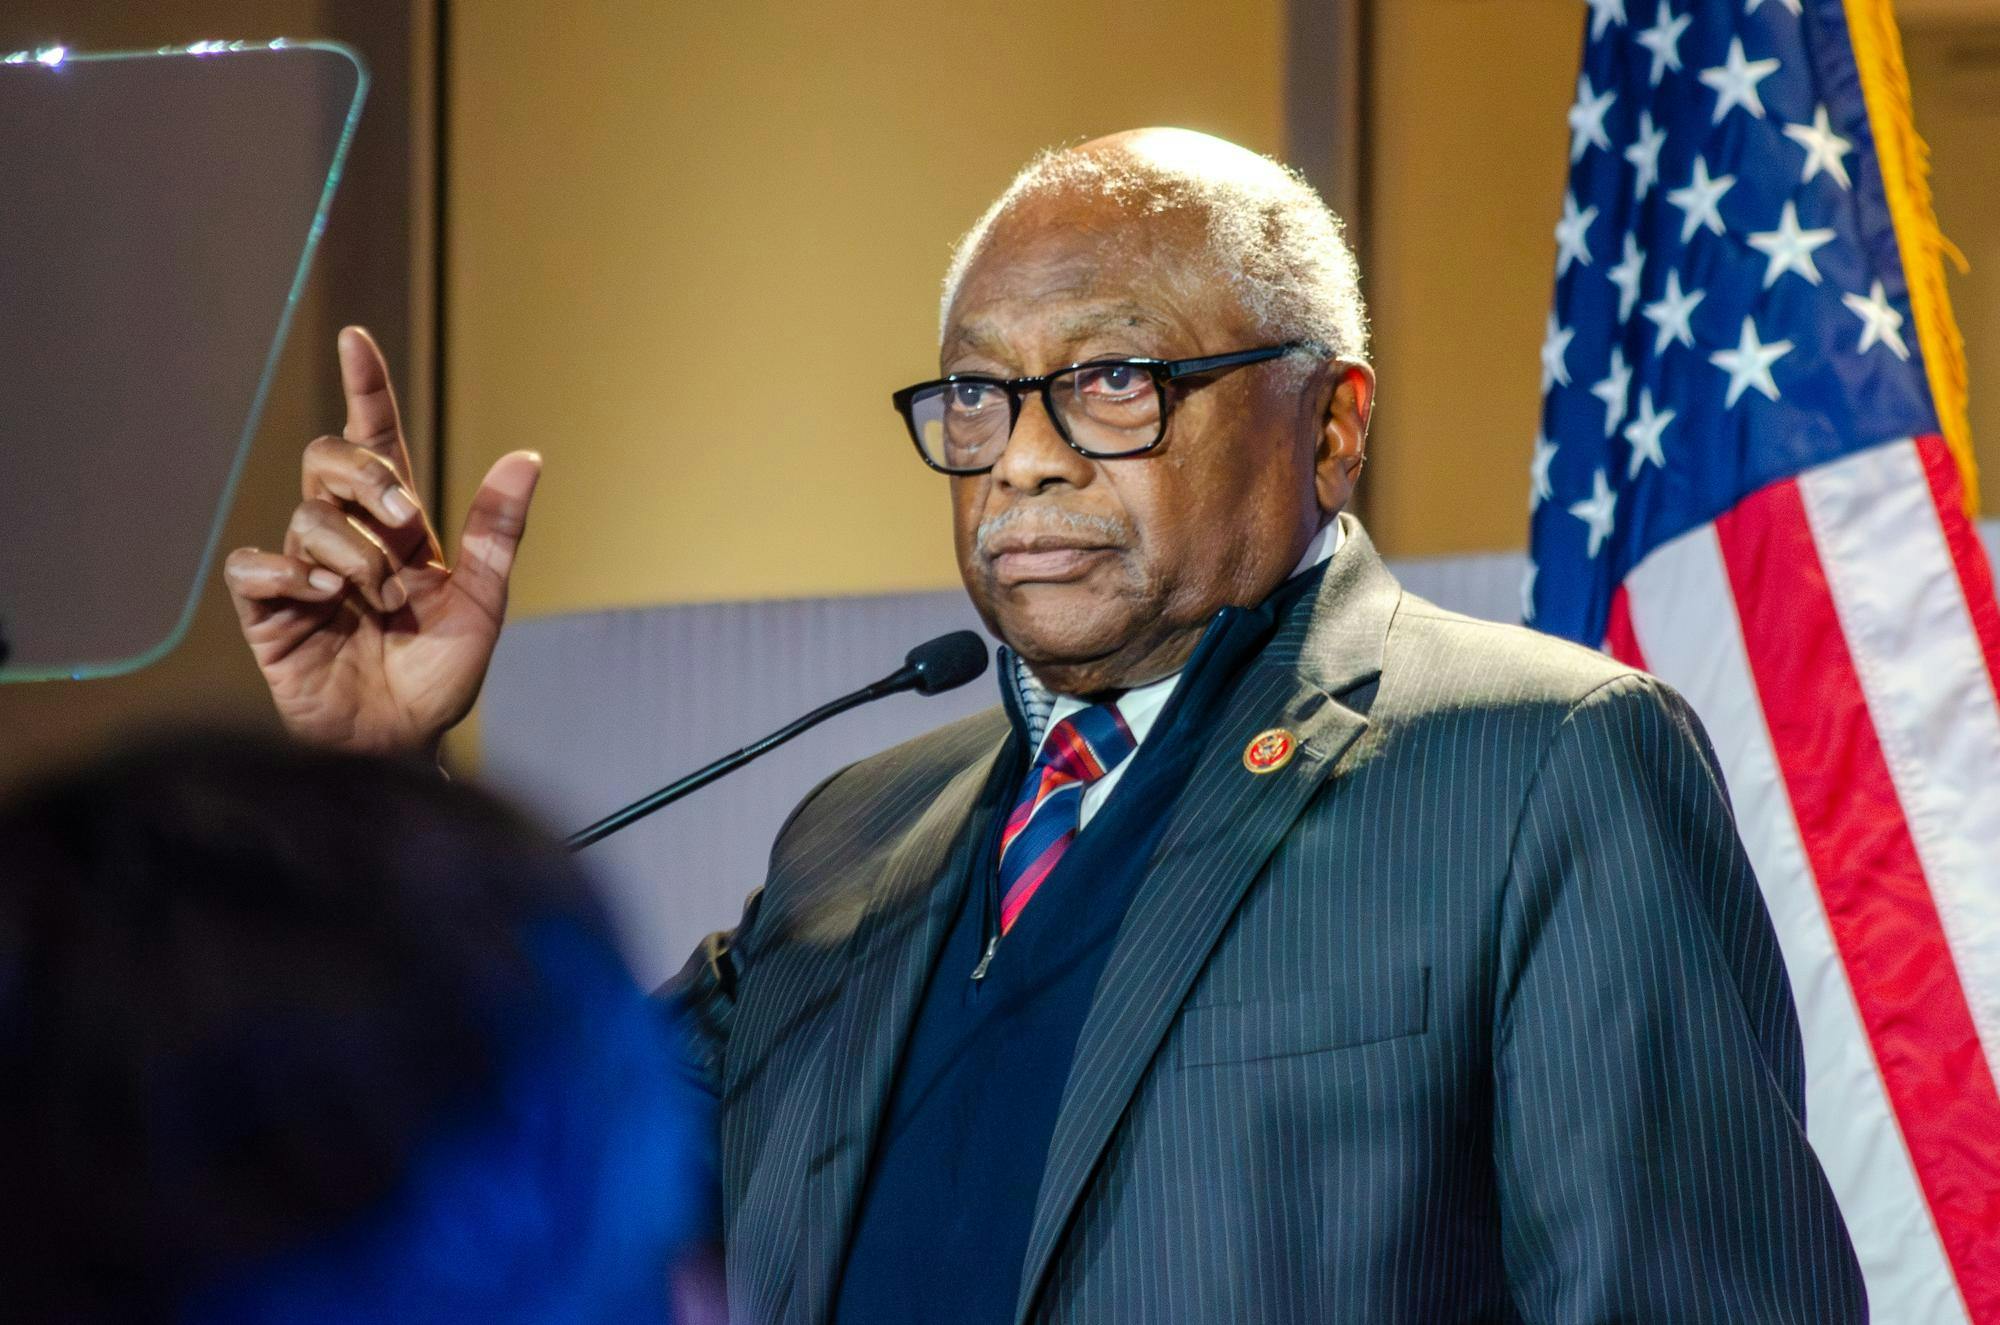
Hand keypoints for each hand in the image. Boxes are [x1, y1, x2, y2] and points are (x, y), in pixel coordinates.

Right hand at [225, 327, 541, 754]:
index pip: (376, 441)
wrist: (404, 743)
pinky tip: (325, 601)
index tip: (358, 339)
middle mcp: (346, 537)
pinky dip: (294, 576)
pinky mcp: (267, 609)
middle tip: (408, 527)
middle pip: (329, 459)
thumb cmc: (441, 678)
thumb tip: (529, 457)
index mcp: (397, 528)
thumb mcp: (483, 602)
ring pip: (307, 516)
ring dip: (355, 557)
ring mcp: (303, 570)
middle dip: (369, 480)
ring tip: (378, 604)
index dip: (366, 389)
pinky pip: (257, 564)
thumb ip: (497, 531)